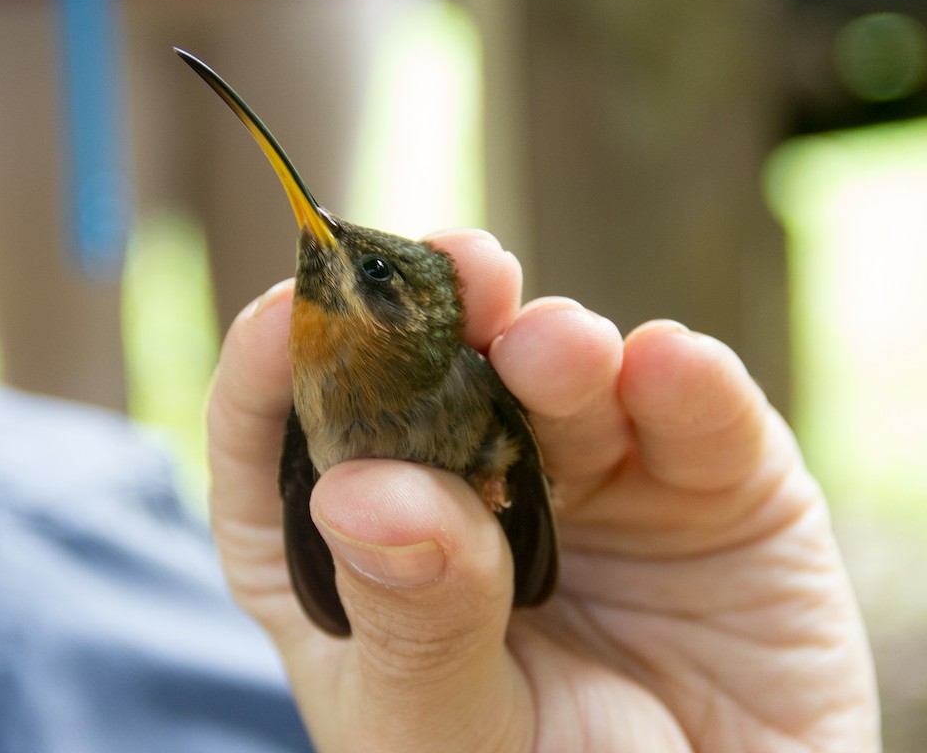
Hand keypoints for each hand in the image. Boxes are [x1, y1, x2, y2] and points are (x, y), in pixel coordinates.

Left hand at [207, 229, 878, 750]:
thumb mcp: (444, 736)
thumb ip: (411, 618)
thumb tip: (356, 489)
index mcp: (352, 554)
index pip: (276, 444)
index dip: (273, 366)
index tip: (288, 312)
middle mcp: (463, 496)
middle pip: (421, 380)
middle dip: (430, 318)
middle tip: (451, 273)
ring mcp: (586, 478)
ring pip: (556, 376)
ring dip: (554, 345)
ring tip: (554, 350)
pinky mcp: (706, 479)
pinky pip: (692, 413)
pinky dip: (682, 382)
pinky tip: (666, 368)